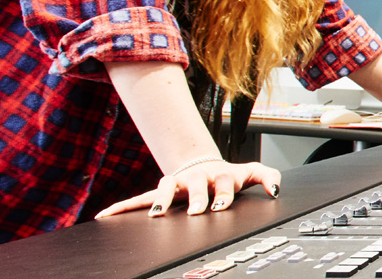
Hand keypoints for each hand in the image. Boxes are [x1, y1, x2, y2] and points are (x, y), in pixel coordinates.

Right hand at [93, 158, 281, 218]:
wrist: (204, 165)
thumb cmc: (227, 175)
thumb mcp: (250, 173)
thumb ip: (269, 177)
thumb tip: (276, 190)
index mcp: (219, 175)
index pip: (223, 183)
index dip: (222, 194)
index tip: (220, 206)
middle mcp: (197, 177)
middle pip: (195, 185)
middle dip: (196, 197)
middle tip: (197, 210)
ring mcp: (177, 183)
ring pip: (165, 187)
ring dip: (160, 199)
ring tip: (156, 212)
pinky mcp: (160, 190)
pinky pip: (138, 198)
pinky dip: (122, 206)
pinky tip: (105, 216)